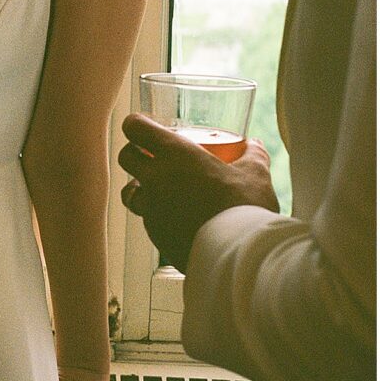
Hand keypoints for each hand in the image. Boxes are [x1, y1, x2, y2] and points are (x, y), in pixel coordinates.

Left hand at [118, 113, 279, 271]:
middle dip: (134, 153)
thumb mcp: (255, 175)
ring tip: (158, 188)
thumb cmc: (246, 208)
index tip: (142, 125)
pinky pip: (147, 219)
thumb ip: (253, 155)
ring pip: (129, 192)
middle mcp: (155, 179)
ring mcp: (151, 209)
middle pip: (125, 158)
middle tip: (149, 154)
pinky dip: (155, 214)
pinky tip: (175, 217)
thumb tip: (254, 145)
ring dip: (139, 187)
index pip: (135, 128)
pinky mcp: (155, 234)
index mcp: (175, 155)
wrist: (240, 256)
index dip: (135, 124)